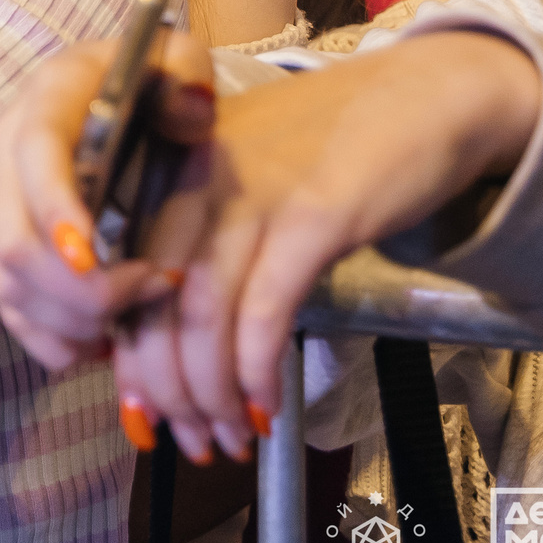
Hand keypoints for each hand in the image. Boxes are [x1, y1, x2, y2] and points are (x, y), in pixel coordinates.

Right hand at [0, 34, 213, 370]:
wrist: (107, 90)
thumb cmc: (146, 81)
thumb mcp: (176, 59)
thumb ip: (188, 75)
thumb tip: (191, 110)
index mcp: (47, 101)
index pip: (34, 157)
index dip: (54, 211)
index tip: (91, 263)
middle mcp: (3, 150)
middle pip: (11, 240)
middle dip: (78, 290)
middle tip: (151, 290)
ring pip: (6, 283)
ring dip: (70, 319)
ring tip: (130, 321)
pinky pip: (6, 304)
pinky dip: (49, 337)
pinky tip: (99, 341)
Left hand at [110, 32, 542, 456]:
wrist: (423, 97)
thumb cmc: (324, 154)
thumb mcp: (240, 192)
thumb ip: (196, 250)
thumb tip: (168, 352)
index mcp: (163, 173)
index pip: (120, 283)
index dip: (129, 363)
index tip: (142, 419)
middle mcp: (193, 181)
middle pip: (153, 307)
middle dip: (166, 393)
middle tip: (190, 446)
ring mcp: (252, 194)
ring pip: (203, 316)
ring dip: (210, 395)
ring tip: (228, 440)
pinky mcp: (313, 214)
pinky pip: (265, 308)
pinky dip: (256, 370)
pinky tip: (264, 407)